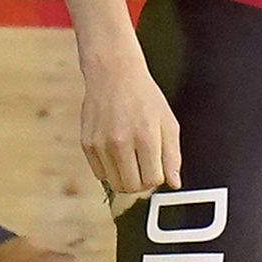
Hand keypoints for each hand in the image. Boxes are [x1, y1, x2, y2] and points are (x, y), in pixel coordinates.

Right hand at [80, 60, 182, 200]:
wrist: (113, 74)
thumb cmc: (143, 96)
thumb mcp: (168, 122)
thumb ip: (172, 156)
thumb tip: (174, 183)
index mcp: (145, 137)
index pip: (152, 180)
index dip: (157, 178)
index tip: (156, 168)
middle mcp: (121, 143)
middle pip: (132, 187)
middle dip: (141, 182)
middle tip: (143, 167)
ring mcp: (101, 145)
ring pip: (115, 184)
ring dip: (125, 178)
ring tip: (130, 160)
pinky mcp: (87, 144)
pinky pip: (100, 174)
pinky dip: (110, 170)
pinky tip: (116, 154)